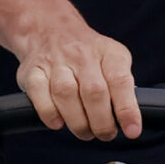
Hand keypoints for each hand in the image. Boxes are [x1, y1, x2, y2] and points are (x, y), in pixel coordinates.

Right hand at [14, 5, 141, 141]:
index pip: (120, 81)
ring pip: (66, 94)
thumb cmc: (87, 55)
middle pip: (93, 92)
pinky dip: (49, 113)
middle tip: (105, 134)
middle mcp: (82, 55)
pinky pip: (39, 94)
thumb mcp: (113, 59)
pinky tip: (58, 122)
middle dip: (101, 122)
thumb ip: (122, 87)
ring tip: (84, 131)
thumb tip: (129, 121)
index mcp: (107, 52)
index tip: (132, 131)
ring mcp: (55, 62)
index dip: (127, 109)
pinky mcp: (32, 71)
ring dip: (77, 121)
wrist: (50, 29)